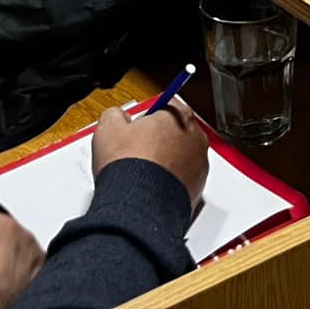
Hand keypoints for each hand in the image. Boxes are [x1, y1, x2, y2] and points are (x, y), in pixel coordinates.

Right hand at [92, 99, 209, 204]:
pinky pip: (184, 179)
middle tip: (136, 150)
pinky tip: (151, 187)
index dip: (146, 116)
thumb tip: (116, 116)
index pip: (165, 105)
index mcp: (179, 116)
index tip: (136, 126)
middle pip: (176, 131)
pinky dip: (171, 181)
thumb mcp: (109, 129)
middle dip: (158, 139)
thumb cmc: (129, 166)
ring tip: (142, 172)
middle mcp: (196, 138)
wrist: (139, 205)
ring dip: (166, 161)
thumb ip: (115, 115)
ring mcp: (200, 164)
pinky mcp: (198, 187)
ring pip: (182, 156)